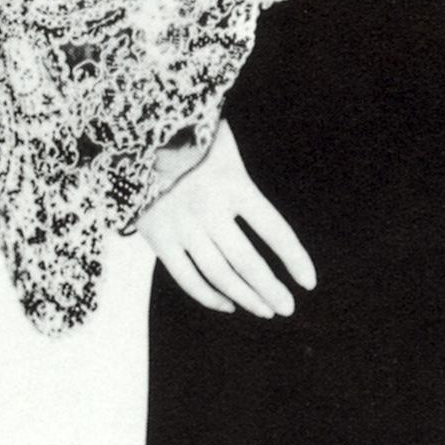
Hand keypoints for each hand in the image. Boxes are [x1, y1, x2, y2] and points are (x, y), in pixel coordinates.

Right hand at [136, 120, 316, 318]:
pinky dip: (208, 296)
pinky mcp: (157, 237)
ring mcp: (182, 226)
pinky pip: (186, 277)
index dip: (294, 258)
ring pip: (219, 274)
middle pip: (247, 261)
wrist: (136, 134)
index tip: (309, 281)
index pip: (274, 229)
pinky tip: (227, 304)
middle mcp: (209, 208)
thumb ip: (243, 178)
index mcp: (234, 183)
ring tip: (265, 310)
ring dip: (245, 296)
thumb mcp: (225, 144)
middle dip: (270, 289)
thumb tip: (261, 209)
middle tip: (287, 308)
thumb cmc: (190, 136)